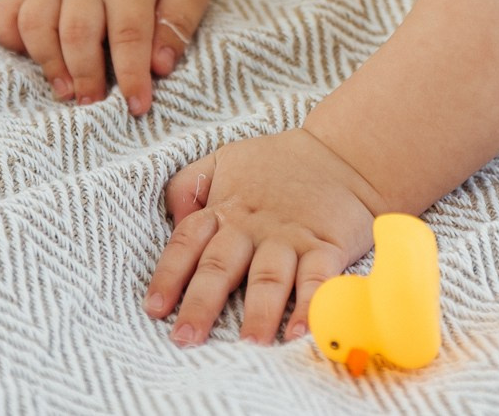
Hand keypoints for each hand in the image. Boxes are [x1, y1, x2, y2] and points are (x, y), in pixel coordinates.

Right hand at [0, 0, 206, 115]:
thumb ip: (180, 21)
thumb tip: (160, 65)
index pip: (129, 33)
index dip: (131, 74)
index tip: (137, 106)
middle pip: (77, 30)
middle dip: (85, 73)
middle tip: (94, 103)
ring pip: (35, 20)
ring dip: (47, 60)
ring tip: (65, 90)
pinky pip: (8, 8)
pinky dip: (9, 34)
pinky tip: (28, 56)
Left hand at [146, 129, 383, 345]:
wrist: (343, 153)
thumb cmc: (277, 164)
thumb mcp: (224, 160)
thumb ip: (190, 185)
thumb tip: (171, 219)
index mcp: (225, 209)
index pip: (188, 242)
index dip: (169, 274)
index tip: (154, 308)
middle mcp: (252, 227)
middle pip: (221, 266)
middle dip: (202, 304)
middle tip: (187, 339)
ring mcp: (290, 238)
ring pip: (268, 278)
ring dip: (258, 312)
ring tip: (248, 345)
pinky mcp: (326, 247)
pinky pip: (317, 279)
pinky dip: (309, 306)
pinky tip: (300, 332)